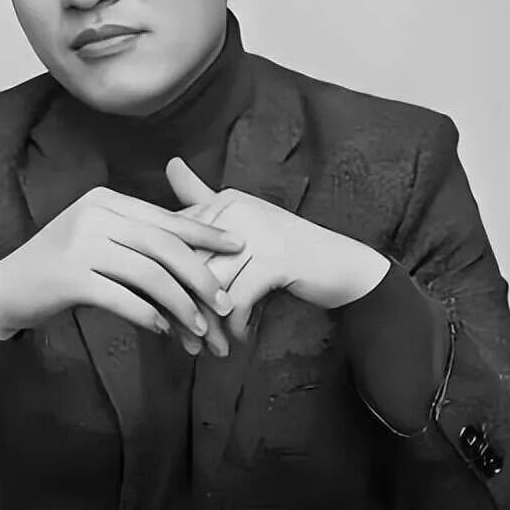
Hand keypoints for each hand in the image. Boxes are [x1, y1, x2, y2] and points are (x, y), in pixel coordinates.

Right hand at [0, 185, 241, 356]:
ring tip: (199, 327)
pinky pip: (122, 298)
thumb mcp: (97, 239)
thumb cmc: (61, 268)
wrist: (6, 289)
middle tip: (225, 301)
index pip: (165, 218)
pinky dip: (147, 315)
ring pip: (147, 274)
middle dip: (200, 275)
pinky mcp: (68, 277)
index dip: (205, 233)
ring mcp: (79, 245)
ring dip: (179, 304)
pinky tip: (163, 330)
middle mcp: (94, 215)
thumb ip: (136, 239)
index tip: (238, 246)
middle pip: (163, 245)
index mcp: (106, 200)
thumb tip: (192, 254)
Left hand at [166, 158, 389, 340]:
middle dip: (185, 309)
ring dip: (209, 324)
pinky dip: (236, 325)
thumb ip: (203, 198)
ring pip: (212, 286)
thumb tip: (170, 163)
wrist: (342, 266)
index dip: (168, 282)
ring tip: (209, 346)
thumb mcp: (241, 224)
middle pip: (190, 266)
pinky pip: (239, 299)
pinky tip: (239, 339)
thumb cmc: (285, 250)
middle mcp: (237, 209)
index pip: (176, 244)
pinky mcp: (275, 259)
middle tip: (186, 341)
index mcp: (223, 200)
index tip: (168, 314)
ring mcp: (257, 232)